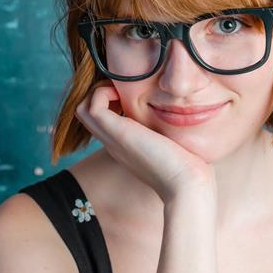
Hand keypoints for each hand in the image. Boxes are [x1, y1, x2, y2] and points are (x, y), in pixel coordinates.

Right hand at [75, 80, 215, 203]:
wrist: (187, 184)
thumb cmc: (190, 169)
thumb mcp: (177, 146)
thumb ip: (174, 134)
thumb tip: (188, 119)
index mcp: (126, 147)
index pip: (103, 121)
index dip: (112, 101)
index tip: (132, 94)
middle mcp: (115, 144)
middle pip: (86, 113)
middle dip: (101, 93)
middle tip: (123, 87)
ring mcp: (113, 139)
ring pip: (82, 108)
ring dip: (98, 91)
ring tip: (122, 89)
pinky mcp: (118, 133)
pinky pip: (91, 106)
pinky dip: (103, 92)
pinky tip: (126, 94)